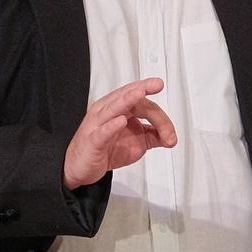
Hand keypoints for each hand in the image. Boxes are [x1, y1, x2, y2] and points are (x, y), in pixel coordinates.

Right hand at [63, 78, 177, 187]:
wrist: (81, 167)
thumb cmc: (105, 149)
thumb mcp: (136, 143)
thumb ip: (153, 136)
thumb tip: (170, 137)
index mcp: (118, 108)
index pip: (141, 103)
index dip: (160, 116)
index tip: (170, 134)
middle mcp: (107, 111)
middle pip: (129, 98)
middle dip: (144, 90)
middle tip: (158, 84)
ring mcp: (98, 124)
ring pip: (113, 107)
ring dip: (127, 99)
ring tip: (139, 93)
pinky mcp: (92, 140)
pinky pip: (102, 131)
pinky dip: (112, 126)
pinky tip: (121, 121)